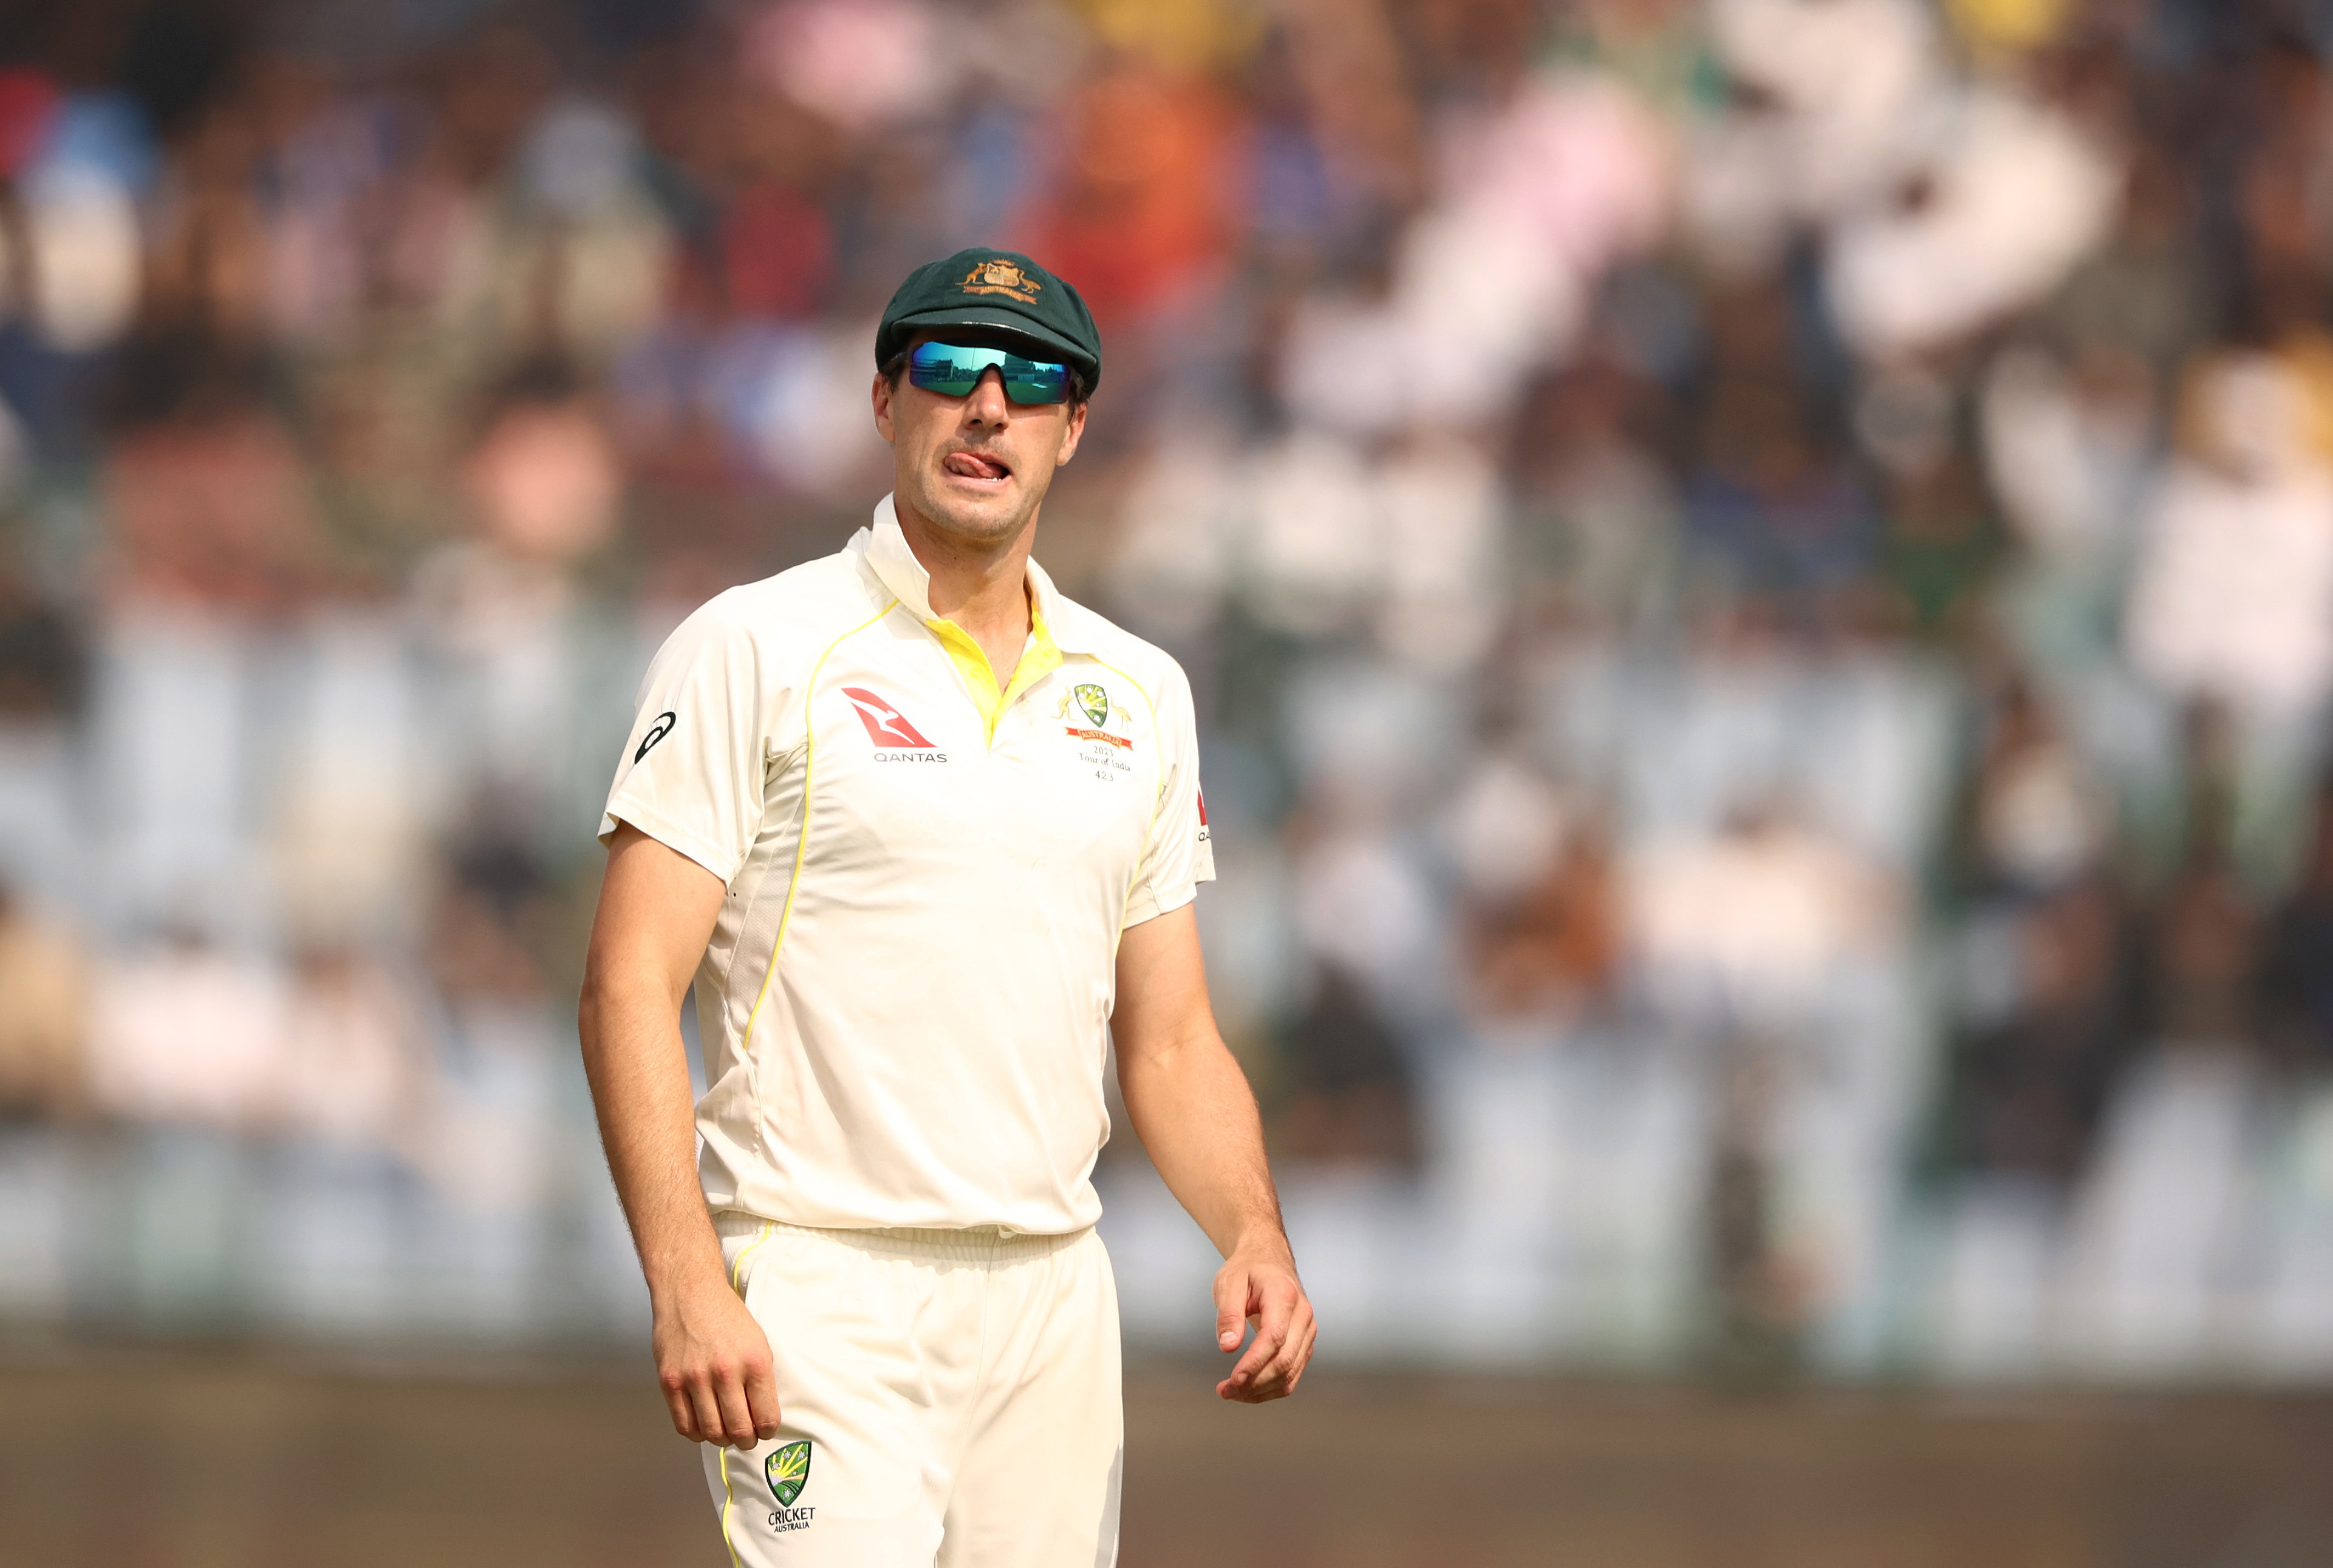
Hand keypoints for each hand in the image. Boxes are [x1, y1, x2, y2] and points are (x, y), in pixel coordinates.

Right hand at [653, 1278, 780, 1446]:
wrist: (690, 1293)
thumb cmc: (726, 1317)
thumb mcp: (758, 1342)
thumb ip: (761, 1379)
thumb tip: (762, 1415)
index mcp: (754, 1362)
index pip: (766, 1416)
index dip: (768, 1430)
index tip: (765, 1430)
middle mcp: (725, 1372)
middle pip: (738, 1430)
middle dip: (746, 1440)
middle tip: (747, 1437)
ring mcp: (694, 1378)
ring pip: (711, 1432)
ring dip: (722, 1439)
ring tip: (725, 1432)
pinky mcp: (670, 1382)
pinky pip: (684, 1425)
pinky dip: (697, 1433)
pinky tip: (704, 1425)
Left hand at [1212, 1239, 1315, 1401]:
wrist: (1269, 1261)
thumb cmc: (1248, 1270)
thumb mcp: (1229, 1282)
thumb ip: (1228, 1314)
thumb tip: (1228, 1346)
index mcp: (1284, 1295)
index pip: (1274, 1336)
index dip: (1254, 1362)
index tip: (1233, 1379)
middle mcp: (1302, 1315)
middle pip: (1284, 1360)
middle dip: (1254, 1382)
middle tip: (1224, 1391)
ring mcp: (1307, 1331)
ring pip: (1289, 1373)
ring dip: (1260, 1391)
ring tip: (1230, 1393)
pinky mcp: (1304, 1344)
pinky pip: (1291, 1375)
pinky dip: (1270, 1389)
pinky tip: (1248, 1391)